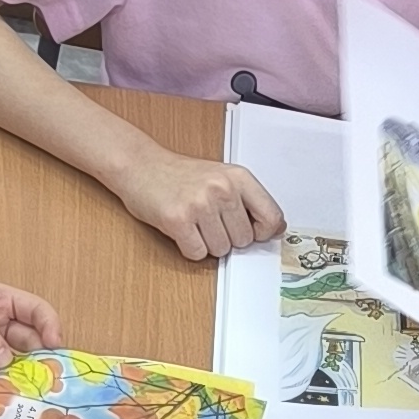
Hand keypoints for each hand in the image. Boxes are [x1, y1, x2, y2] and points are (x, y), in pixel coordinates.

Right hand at [119, 148, 285, 262]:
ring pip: (221, 250)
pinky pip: (197, 253)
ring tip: (194, 222)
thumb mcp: (223, 177)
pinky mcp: (177, 219)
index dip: (263, 233)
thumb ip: (251, 201)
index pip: (272, 218)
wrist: (141, 165)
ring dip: (208, 243)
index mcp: (239, 177)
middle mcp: (222, 188)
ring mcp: (200, 204)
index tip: (251, 231)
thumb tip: (278, 230)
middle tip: (210, 220)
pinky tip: (182, 229)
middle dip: (228, 238)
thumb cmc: (182, 175)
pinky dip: (190, 248)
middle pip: (244, 240)